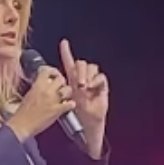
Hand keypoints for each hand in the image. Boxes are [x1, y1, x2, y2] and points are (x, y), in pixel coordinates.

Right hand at [7, 64, 75, 141]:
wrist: (22, 125)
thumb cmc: (23, 112)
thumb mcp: (29, 94)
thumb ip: (37, 87)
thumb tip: (44, 84)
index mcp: (37, 85)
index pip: (47, 71)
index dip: (52, 72)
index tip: (52, 75)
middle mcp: (46, 91)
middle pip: (60, 79)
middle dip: (61, 82)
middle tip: (60, 87)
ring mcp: (53, 100)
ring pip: (67, 89)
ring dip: (67, 92)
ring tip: (64, 96)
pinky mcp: (57, 111)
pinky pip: (70, 104)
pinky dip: (71, 105)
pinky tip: (68, 106)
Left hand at [59, 39, 108, 156]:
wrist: (88, 122)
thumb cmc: (76, 113)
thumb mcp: (66, 99)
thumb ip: (63, 88)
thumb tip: (62, 79)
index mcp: (72, 79)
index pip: (69, 62)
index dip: (66, 52)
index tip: (64, 42)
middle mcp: (83, 77)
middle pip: (81, 63)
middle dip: (80, 70)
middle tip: (79, 83)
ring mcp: (92, 81)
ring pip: (91, 68)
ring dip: (87, 76)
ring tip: (84, 87)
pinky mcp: (102, 86)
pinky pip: (100, 77)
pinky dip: (95, 81)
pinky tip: (91, 88)